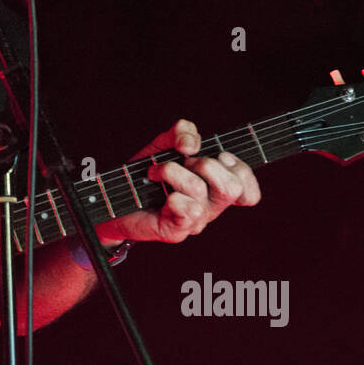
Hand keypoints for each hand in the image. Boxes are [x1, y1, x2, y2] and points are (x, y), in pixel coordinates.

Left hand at [95, 118, 260, 244]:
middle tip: (184, 161)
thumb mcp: (164, 144)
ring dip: (173, 172)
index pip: (249, 192)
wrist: (114, 198)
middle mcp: (210, 208)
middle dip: (206, 164)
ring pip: (200, 191)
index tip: (220, 156)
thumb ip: (182, 133)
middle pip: (232, 188)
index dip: (242, 171)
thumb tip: (191, 145)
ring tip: (155, 172)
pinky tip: (158, 194)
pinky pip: (186, 208)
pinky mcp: (176, 231)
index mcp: (215, 190)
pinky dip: (170, 193)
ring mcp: (195, 222)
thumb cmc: (144, 174)